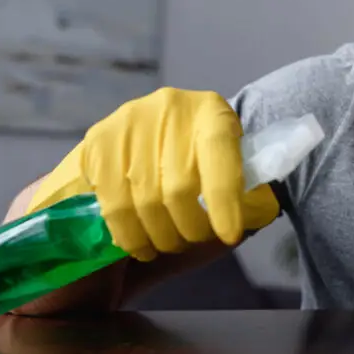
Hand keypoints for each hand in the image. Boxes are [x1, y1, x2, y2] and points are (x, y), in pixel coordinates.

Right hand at [27, 87, 278, 260]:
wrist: (154, 138)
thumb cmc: (204, 166)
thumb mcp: (233, 174)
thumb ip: (249, 198)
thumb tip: (256, 215)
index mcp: (212, 111)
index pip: (219, 153)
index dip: (225, 199)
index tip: (229, 235)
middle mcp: (169, 107)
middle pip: (179, 187)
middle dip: (191, 227)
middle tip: (195, 240)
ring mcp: (129, 122)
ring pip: (144, 200)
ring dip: (160, 236)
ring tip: (169, 244)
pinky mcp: (97, 141)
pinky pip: (113, 204)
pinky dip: (130, 235)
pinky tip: (142, 245)